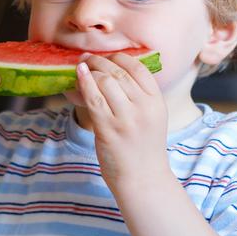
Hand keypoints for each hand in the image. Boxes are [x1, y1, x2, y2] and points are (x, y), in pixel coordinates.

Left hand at [76, 53, 167, 188]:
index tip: (108, 56)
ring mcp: (126, 118)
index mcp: (157, 102)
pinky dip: (84, 83)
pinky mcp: (108, 129)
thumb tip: (115, 72)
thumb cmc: (143, 148)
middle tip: (89, 58)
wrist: (143, 179)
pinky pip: (93, 98)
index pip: (139, 69)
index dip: (121, 57)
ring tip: (82, 67)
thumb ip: (140, 97)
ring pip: (105, 82)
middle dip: (101, 61)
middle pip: (119, 73)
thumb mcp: (152, 118)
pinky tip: (79, 75)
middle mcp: (144, 108)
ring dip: (91, 70)